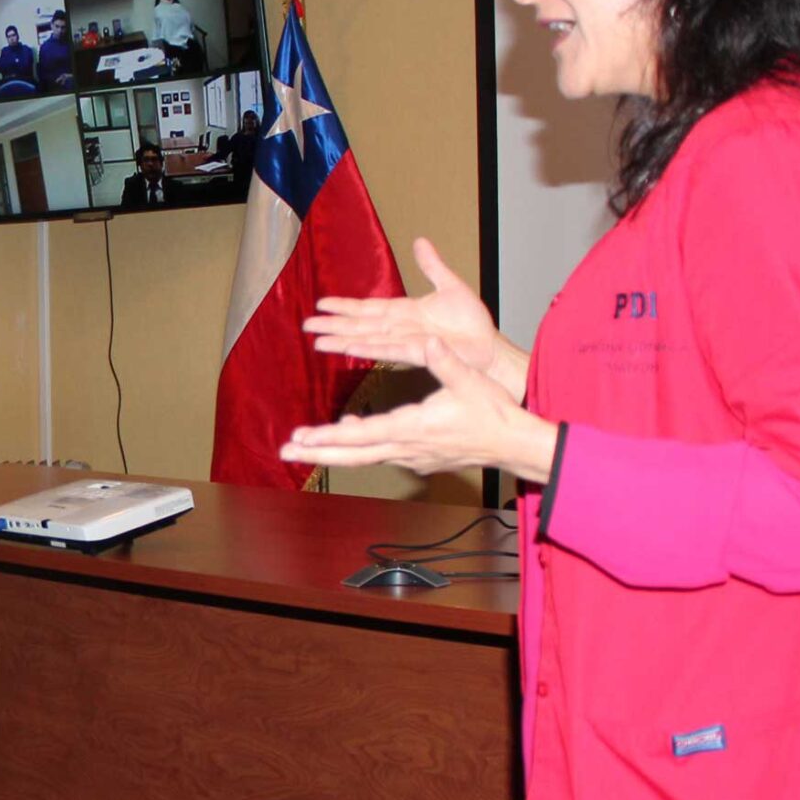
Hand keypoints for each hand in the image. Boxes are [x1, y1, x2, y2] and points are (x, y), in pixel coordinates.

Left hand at [280, 338, 558, 481]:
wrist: (514, 445)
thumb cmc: (493, 413)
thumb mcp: (470, 382)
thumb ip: (445, 361)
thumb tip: (429, 340)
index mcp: (413, 427)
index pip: (362, 434)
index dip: (329, 436)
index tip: (302, 437)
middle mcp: (407, 447)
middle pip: (353, 454)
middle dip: (318, 452)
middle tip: (286, 451)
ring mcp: (411, 457)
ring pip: (363, 457)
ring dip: (332, 451)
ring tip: (303, 448)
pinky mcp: (418, 458)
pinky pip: (380, 454)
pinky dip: (359, 447)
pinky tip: (348, 432)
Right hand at [303, 237, 512, 390]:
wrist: (489, 347)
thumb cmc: (472, 324)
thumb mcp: (450, 285)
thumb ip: (431, 266)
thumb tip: (420, 242)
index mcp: (404, 312)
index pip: (367, 308)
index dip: (344, 306)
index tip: (321, 304)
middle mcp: (399, 328)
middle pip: (359, 326)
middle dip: (332, 325)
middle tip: (305, 326)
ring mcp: (406, 341)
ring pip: (367, 339)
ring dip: (342, 341)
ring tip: (317, 343)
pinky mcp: (418, 352)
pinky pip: (389, 349)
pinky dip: (368, 349)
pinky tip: (349, 348)